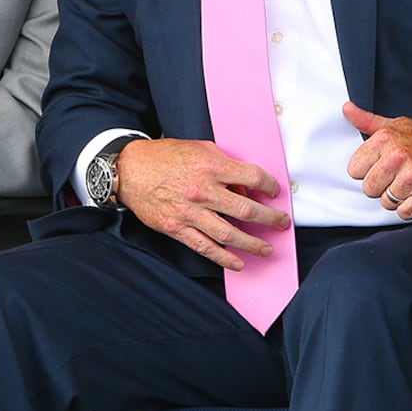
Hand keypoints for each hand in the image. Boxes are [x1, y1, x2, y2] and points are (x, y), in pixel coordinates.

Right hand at [116, 137, 290, 271]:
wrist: (130, 169)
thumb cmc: (164, 156)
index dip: (268, 185)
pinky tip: (239, 263)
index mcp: (210, 165)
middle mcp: (202, 190)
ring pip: (230, 233)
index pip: (251, 176)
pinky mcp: (177, 228)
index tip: (274, 191)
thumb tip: (244, 182)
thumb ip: (222, 162)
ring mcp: (190, 212)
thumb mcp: (197, 147)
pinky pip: (205, 247)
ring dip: (253, 243)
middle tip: (281, 223)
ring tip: (267, 248)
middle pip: (246, 209)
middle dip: (270, 218)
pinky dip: (224, 258)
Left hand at [344, 102, 411, 218]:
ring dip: (398, 198)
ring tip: (411, 184)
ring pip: (386, 202)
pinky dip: (411, 208)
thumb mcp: (396, 126)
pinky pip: (404, 212)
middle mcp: (397, 156)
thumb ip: (367, 121)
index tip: (381, 166)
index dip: (367, 171)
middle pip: (368, 189)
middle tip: (398, 176)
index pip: (354, 170)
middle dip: (381, 187)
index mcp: (384, 139)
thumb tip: (347, 109)